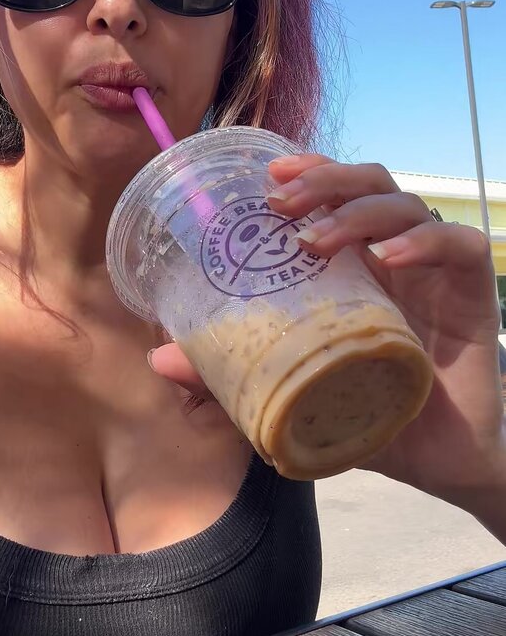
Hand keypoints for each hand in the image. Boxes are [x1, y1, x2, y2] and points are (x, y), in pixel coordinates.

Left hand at [150, 154, 505, 513]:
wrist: (439, 463)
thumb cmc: (367, 413)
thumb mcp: (292, 392)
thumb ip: (230, 378)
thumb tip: (161, 361)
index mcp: (354, 266)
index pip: (335, 194)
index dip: (307, 173)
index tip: (265, 177)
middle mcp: (393, 257)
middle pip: (368, 183)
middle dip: (324, 179)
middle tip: (281, 201)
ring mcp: (434, 271)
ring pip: (406, 204)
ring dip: (357, 211)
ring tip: (317, 240)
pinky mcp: (473, 292)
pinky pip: (459, 245)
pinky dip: (424, 241)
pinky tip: (387, 260)